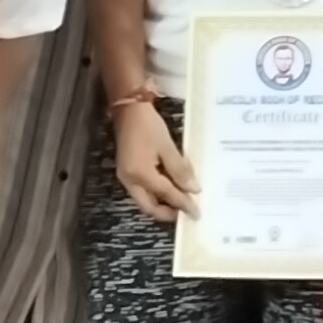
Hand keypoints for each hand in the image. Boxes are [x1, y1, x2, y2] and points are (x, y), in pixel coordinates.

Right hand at [111, 97, 196, 222]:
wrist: (129, 108)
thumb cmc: (148, 125)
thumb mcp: (167, 146)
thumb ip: (180, 170)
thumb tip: (193, 190)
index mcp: (140, 175)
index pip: (166, 195)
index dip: (183, 204)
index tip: (196, 214)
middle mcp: (130, 181)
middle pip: (149, 206)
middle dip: (167, 212)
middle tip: (186, 212)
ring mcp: (126, 177)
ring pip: (145, 199)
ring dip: (162, 203)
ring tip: (181, 202)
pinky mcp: (127, 171)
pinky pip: (142, 189)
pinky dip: (156, 193)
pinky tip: (170, 188)